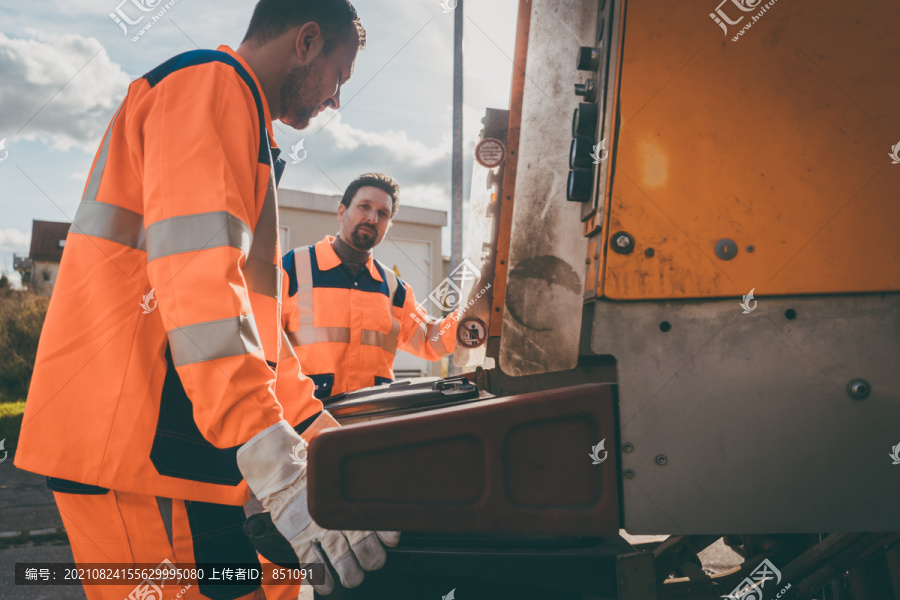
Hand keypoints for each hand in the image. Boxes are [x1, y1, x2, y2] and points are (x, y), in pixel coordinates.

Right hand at [237, 420, 399, 593]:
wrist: (285, 478)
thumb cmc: (319, 481)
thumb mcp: (343, 481)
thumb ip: (362, 493)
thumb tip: (387, 505)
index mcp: (348, 502)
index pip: (375, 521)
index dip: (387, 535)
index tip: (391, 541)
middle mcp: (336, 518)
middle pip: (362, 546)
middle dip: (372, 559)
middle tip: (373, 562)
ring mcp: (317, 531)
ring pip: (340, 559)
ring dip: (350, 573)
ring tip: (353, 578)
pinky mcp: (299, 540)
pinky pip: (311, 565)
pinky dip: (320, 579)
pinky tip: (328, 587)